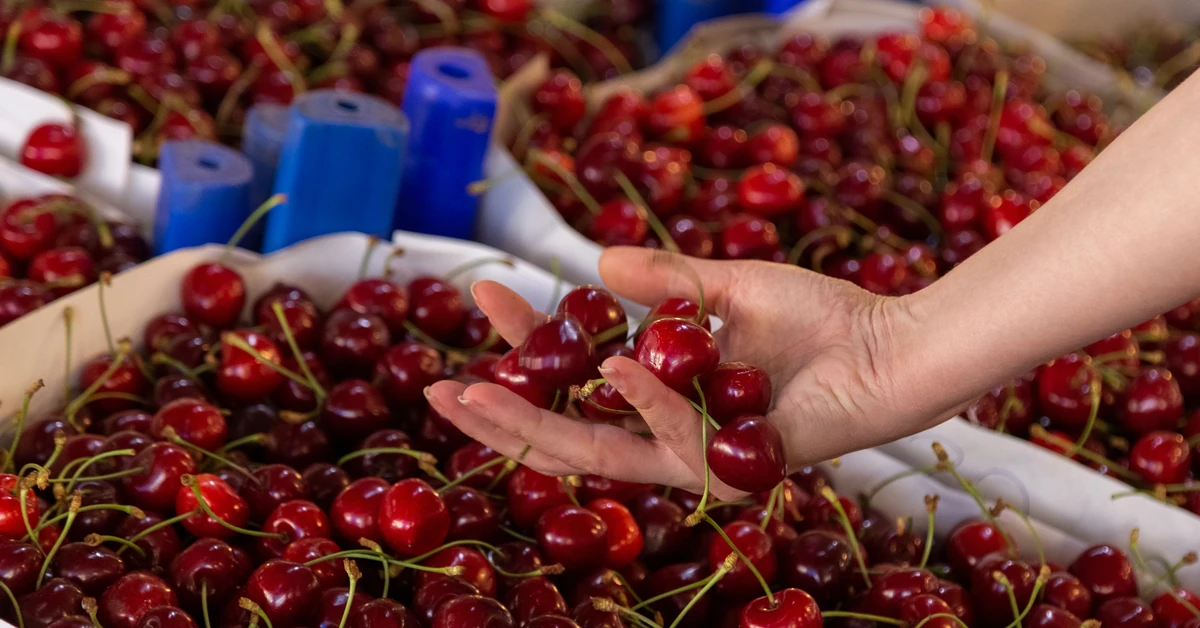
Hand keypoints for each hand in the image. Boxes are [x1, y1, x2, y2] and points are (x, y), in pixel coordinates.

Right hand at [426, 247, 929, 499]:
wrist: (890, 349)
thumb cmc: (820, 320)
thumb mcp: (727, 287)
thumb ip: (667, 280)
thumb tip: (594, 264)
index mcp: (661, 393)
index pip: (573, 378)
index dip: (524, 344)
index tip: (484, 292)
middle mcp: (668, 432)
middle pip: (566, 434)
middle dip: (498, 415)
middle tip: (436, 387)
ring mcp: (696, 456)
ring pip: (597, 454)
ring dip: (533, 424)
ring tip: (474, 390)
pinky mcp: (729, 466)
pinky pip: (671, 436)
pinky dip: (642, 399)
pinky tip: (609, 362)